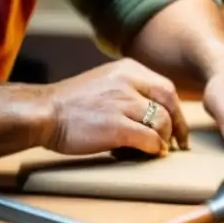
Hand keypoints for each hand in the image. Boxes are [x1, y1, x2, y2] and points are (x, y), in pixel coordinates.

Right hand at [43, 58, 189, 156]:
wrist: (43, 112)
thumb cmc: (71, 104)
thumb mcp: (104, 82)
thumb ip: (129, 88)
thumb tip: (155, 111)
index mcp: (126, 69)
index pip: (165, 87)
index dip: (176, 109)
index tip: (178, 126)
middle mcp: (127, 81)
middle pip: (170, 102)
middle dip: (179, 125)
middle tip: (180, 143)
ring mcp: (122, 103)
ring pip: (162, 122)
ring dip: (163, 139)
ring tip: (156, 149)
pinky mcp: (116, 127)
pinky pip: (150, 139)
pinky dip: (153, 149)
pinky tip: (147, 153)